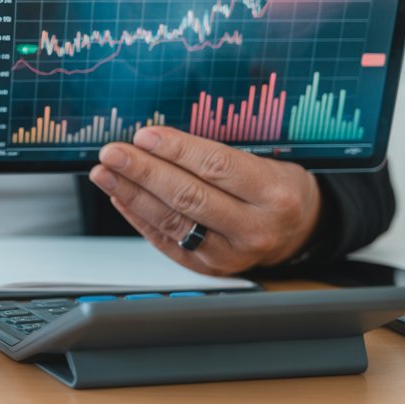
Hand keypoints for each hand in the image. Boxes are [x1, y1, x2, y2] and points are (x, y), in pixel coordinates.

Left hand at [88, 126, 320, 274]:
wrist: (298, 231)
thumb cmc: (274, 188)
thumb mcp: (264, 162)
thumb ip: (215, 155)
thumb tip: (155, 140)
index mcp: (273, 194)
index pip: (216, 167)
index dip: (176, 150)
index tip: (144, 135)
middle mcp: (254, 228)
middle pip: (189, 197)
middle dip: (144, 172)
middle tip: (113, 153)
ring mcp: (230, 254)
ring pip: (173, 221)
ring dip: (132, 194)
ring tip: (106, 173)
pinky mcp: (209, 268)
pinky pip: (166, 241)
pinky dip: (139, 217)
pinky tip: (120, 196)